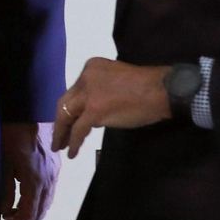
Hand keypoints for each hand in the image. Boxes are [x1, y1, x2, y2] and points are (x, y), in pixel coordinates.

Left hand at [0, 122, 57, 219]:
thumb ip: (6, 189)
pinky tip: (25, 202)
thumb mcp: (4, 163)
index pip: (28, 213)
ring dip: (31, 215)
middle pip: (39, 212)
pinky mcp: (56, 168)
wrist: (30, 112)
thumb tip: (4, 211)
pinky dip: (38, 203)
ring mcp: (55, 174)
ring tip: (13, 218)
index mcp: (34, 180)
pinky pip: (49, 193)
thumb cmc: (12, 135)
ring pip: (46, 204)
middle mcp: (49, 180)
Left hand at [51, 59, 173, 157]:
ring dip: (62, 133)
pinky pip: (78, 130)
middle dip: (60, 121)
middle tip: (57, 136)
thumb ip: (100, 90)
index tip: (69, 119)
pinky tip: (72, 152)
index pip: (75, 90)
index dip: (70, 107)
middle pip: (66, 102)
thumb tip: (91, 113)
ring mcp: (89, 95)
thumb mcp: (116, 79)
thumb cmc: (147, 86)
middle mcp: (85, 78)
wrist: (162, 90)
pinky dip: (74, 142)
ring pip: (67, 115)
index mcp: (91, 68)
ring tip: (59, 146)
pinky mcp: (94, 111)